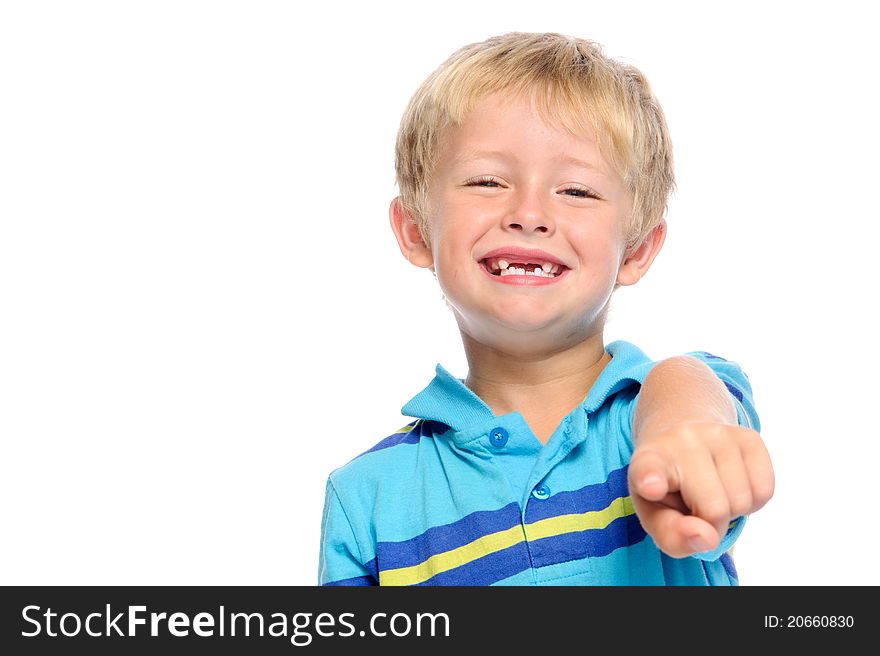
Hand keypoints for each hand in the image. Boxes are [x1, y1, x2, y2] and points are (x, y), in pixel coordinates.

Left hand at [628, 421, 773, 557]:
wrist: (683, 441)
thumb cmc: (666, 488)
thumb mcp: (656, 516)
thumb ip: (673, 536)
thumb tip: (708, 538)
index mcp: (647, 460)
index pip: (649, 469)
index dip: (650, 479)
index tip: (650, 487)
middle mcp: (681, 439)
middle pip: (714, 509)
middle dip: (711, 524)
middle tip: (694, 507)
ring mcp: (717, 434)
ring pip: (743, 501)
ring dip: (732, 511)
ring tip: (710, 492)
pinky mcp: (749, 437)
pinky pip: (764, 491)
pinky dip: (751, 502)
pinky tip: (730, 484)